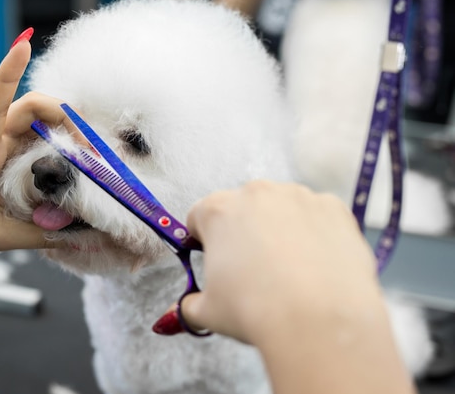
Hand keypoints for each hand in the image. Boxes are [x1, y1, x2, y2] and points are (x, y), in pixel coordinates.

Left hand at [0, 31, 65, 255]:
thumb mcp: (1, 237)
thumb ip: (41, 234)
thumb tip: (83, 233)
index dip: (6, 77)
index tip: (22, 48)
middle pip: (28, 107)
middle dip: (62, 114)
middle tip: (87, 148)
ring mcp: (5, 145)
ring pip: (40, 119)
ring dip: (67, 128)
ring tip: (89, 157)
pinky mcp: (15, 152)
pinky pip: (43, 137)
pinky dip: (64, 141)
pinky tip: (79, 159)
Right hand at [179, 181, 378, 344]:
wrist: (319, 321)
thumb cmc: (255, 312)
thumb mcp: (208, 312)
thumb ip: (188, 305)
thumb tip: (179, 312)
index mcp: (218, 210)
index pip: (199, 216)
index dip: (203, 240)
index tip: (214, 260)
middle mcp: (256, 192)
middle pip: (242, 208)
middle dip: (243, 232)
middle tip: (253, 271)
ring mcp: (298, 195)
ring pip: (280, 209)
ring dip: (279, 229)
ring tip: (288, 270)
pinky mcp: (333, 207)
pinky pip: (316, 215)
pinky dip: (314, 233)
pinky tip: (314, 264)